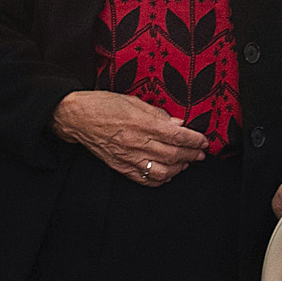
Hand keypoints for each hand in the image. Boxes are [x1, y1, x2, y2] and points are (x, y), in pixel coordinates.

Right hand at [53, 90, 207, 183]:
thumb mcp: (134, 101)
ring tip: (186, 163)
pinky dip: (160, 179)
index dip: (194, 140)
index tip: (203, 141)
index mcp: (142, 123)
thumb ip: (158, 114)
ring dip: (179, 168)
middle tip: (201, 153)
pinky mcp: (121, 167)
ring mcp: (128, 158)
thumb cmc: (104, 105)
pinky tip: (167, 174)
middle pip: (174, 154)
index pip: (177, 136)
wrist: (77, 118)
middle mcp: (137, 143)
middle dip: (192, 155)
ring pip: (162, 171)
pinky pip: (145, 179)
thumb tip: (179, 124)